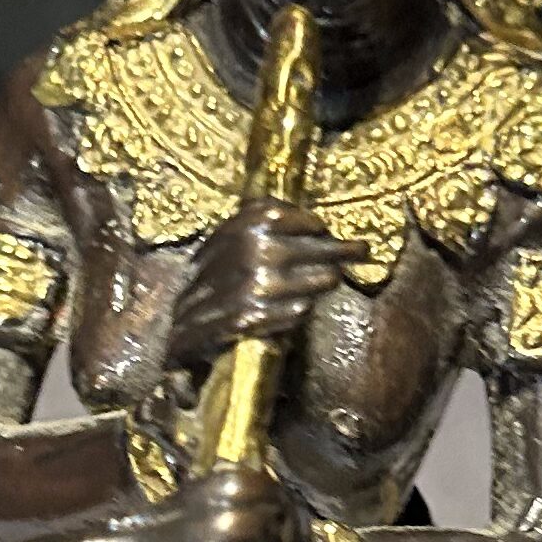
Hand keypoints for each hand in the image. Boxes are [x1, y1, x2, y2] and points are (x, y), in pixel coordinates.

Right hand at [162, 201, 362, 374]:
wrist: (180, 323)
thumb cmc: (212, 277)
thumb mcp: (228, 239)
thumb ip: (261, 224)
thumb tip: (315, 226)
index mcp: (243, 224)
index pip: (299, 218)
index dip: (315, 224)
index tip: (325, 229)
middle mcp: (251, 250)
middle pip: (317, 249)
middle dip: (342, 252)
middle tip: (361, 251)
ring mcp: (255, 285)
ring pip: (316, 282)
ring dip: (326, 281)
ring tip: (331, 279)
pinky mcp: (256, 317)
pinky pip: (299, 311)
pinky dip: (303, 308)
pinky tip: (302, 305)